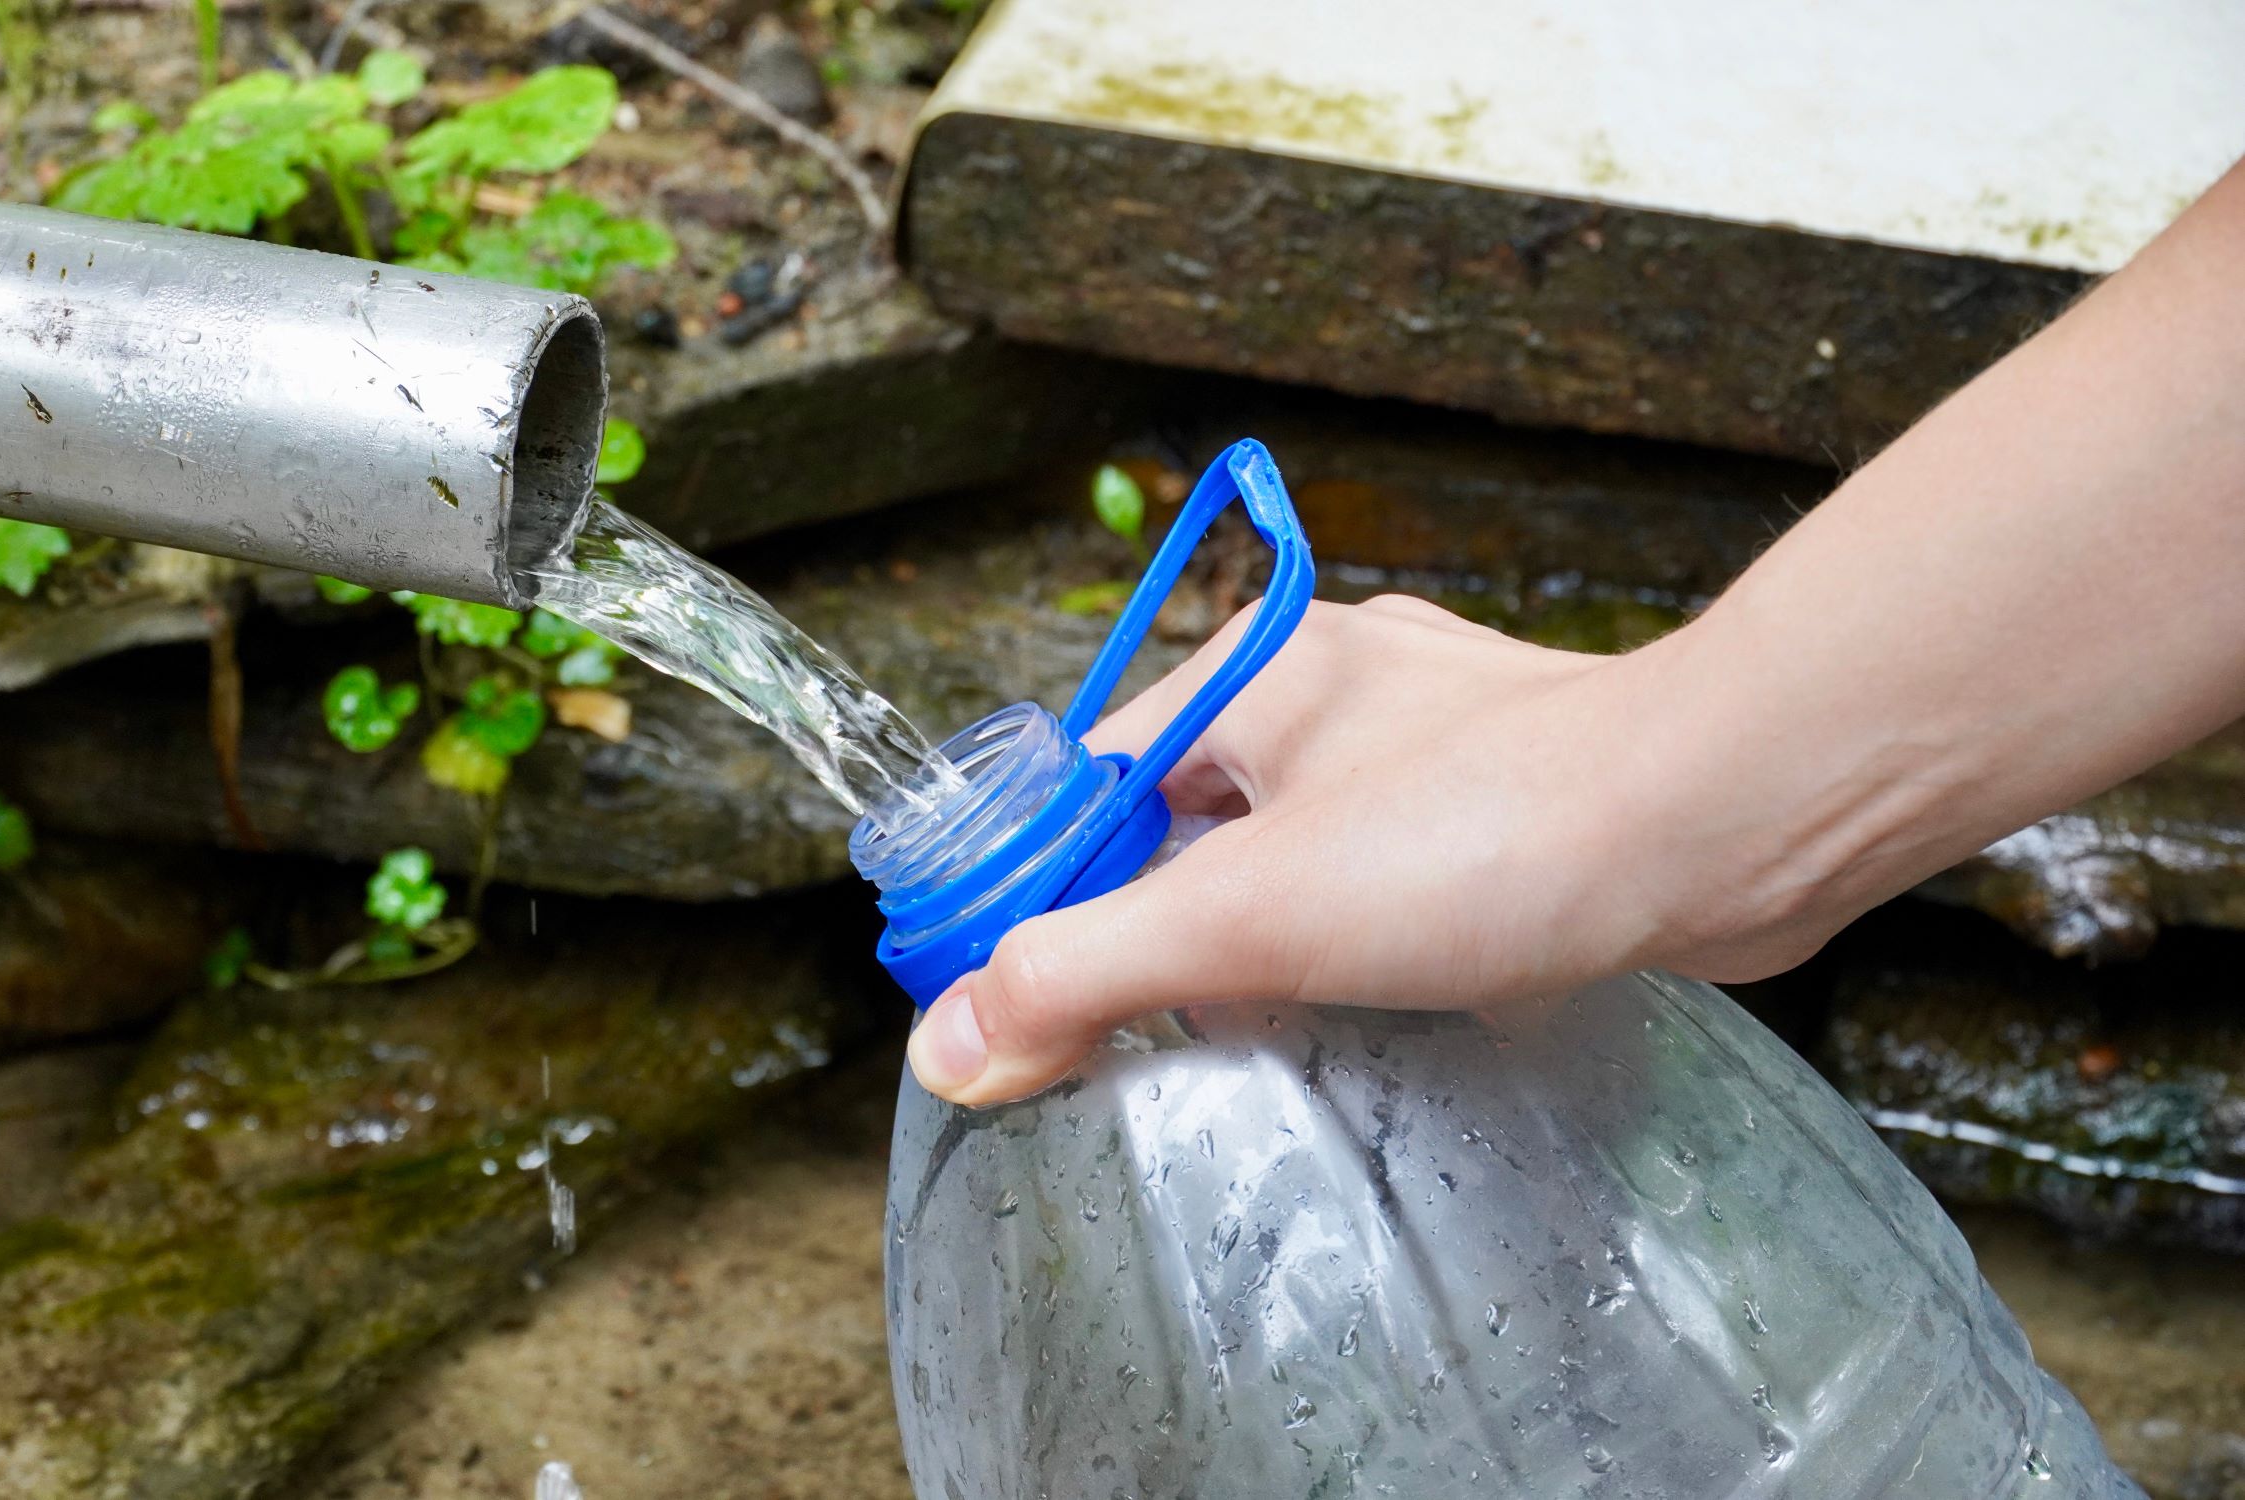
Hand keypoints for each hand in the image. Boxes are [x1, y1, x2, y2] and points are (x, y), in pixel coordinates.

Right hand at [905, 595, 1727, 1103]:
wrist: (1730, 823)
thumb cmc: (1497, 829)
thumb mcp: (1246, 914)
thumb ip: (1085, 971)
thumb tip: (955, 1040)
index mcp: (1250, 670)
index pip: (1086, 786)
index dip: (1038, 893)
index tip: (1013, 998)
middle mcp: (1334, 689)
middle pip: (1184, 827)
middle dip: (1161, 934)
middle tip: (1149, 1035)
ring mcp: (1429, 743)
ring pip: (1292, 861)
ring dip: (1268, 949)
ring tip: (1274, 1027)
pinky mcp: (1507, 805)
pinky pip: (1389, 884)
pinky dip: (1364, 949)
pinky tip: (1380, 1007)